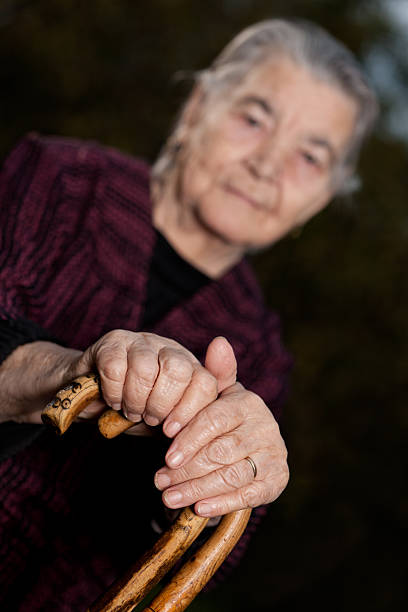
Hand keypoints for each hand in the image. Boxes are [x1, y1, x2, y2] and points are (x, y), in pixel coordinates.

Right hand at [73, 331, 236, 431]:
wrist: (91, 393)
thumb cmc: (136, 409)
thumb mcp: (168, 421)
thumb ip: (191, 422)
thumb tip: (203, 431)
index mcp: (190, 367)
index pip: (205, 383)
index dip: (189, 410)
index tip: (170, 431)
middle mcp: (169, 349)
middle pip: (178, 371)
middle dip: (161, 404)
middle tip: (148, 418)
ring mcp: (142, 341)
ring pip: (146, 369)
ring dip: (135, 400)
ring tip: (130, 411)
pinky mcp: (114, 341)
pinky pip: (116, 368)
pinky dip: (113, 392)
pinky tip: (113, 400)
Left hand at [154, 383, 288, 516]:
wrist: (252, 445)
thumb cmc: (225, 418)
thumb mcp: (217, 395)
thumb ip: (215, 373)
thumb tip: (219, 341)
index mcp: (248, 403)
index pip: (216, 420)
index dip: (190, 437)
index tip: (166, 454)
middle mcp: (265, 428)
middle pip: (221, 451)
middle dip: (187, 468)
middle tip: (159, 480)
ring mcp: (273, 455)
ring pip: (232, 475)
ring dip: (198, 488)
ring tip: (168, 496)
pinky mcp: (276, 480)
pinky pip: (248, 495)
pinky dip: (222, 502)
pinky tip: (198, 508)